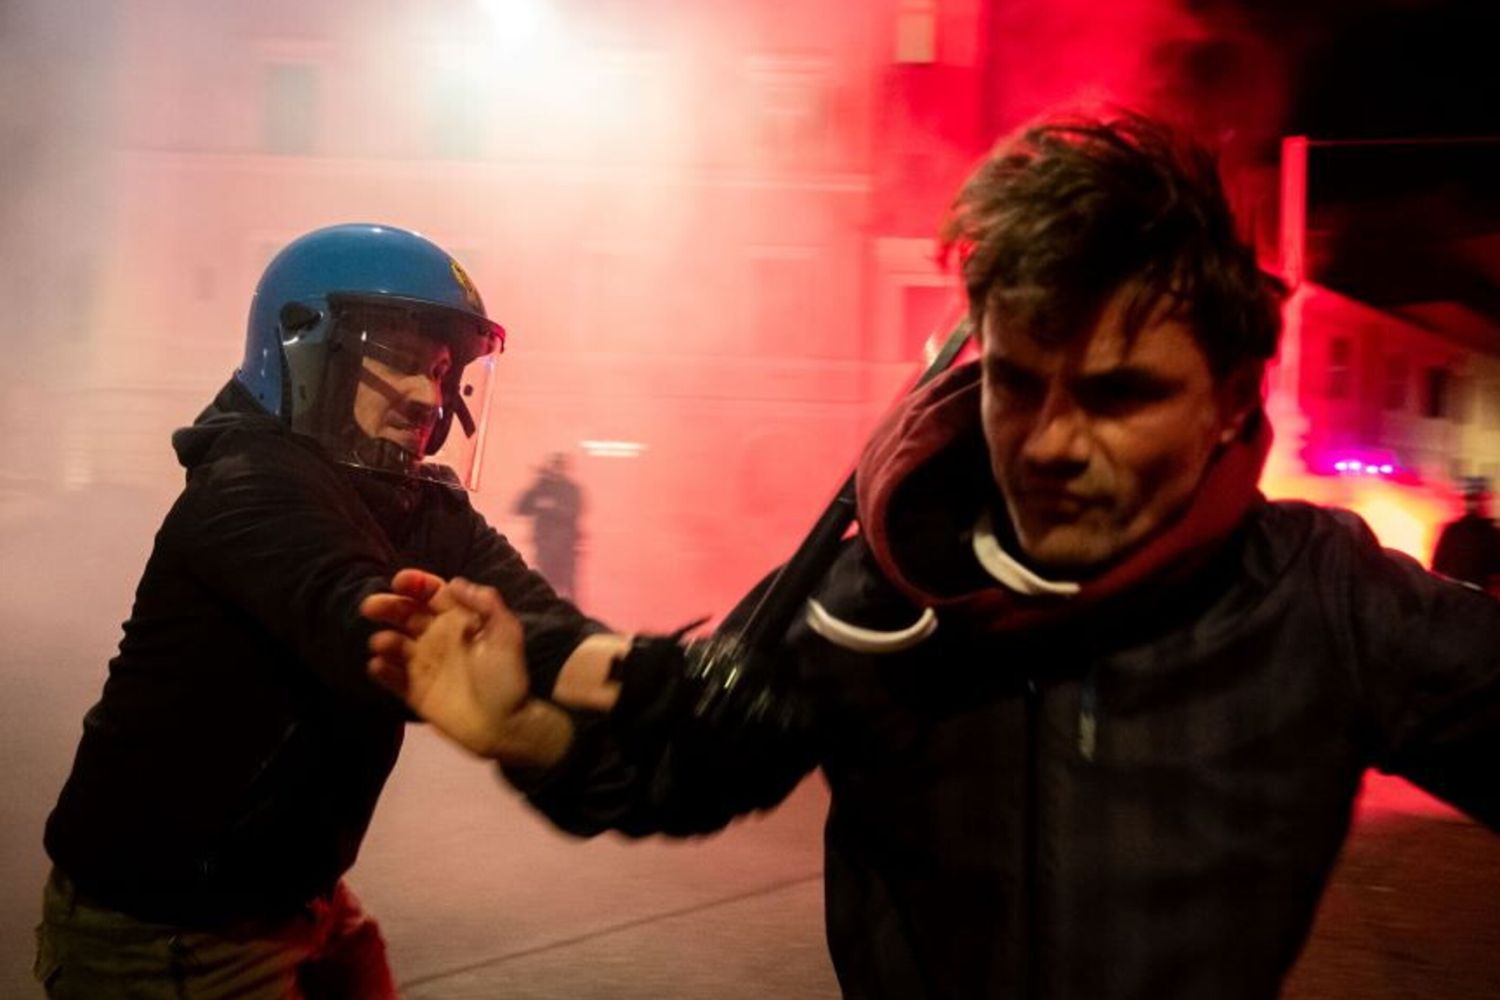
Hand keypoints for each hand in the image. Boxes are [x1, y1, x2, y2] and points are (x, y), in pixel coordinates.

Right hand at [360, 573, 572, 766]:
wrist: (505, 724)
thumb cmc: (506, 676)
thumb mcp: (506, 633)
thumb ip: (485, 603)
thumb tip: (454, 583)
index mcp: (459, 620)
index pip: (432, 594)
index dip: (416, 584)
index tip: (400, 582)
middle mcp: (437, 638)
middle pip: (406, 614)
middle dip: (389, 606)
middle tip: (371, 606)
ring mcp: (424, 665)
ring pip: (396, 644)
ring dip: (385, 639)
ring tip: (382, 642)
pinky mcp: (415, 692)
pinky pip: (393, 679)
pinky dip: (382, 671)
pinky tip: (378, 665)